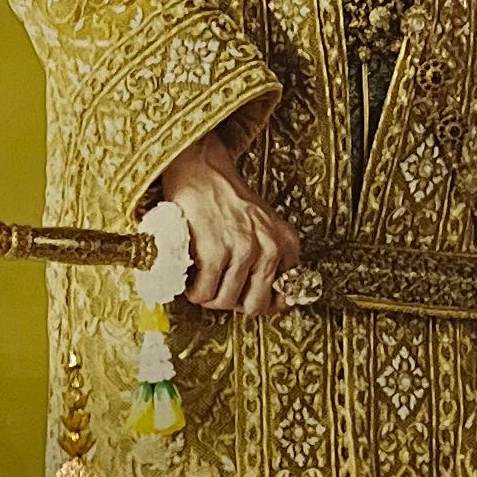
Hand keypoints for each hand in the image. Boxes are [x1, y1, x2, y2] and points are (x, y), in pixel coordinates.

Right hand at [153, 131, 302, 320]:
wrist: (202, 170)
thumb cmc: (227, 201)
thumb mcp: (264, 225)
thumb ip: (271, 258)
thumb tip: (267, 303)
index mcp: (285, 243)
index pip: (284, 296)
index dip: (260, 300)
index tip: (244, 294)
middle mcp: (269, 247)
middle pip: (255, 306)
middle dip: (233, 303)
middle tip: (219, 288)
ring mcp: (242, 250)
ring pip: (225, 302)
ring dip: (208, 296)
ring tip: (202, 278)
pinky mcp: (214, 251)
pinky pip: (205, 292)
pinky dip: (193, 290)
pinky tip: (191, 274)